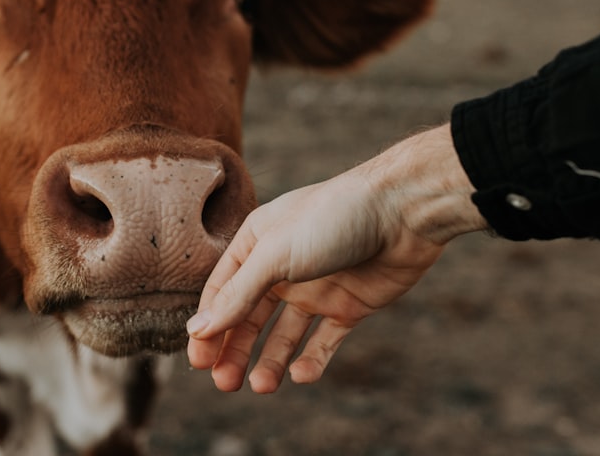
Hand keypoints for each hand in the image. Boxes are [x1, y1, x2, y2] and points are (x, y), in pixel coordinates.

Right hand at [185, 124, 484, 392]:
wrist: (402, 213)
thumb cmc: (333, 220)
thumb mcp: (275, 255)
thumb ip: (238, 295)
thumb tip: (198, 330)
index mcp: (257, 243)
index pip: (222, 291)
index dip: (209, 325)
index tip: (198, 361)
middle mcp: (283, 266)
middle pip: (249, 317)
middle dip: (235, 350)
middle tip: (224, 384)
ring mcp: (316, 287)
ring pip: (284, 334)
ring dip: (270, 360)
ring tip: (261, 386)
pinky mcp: (348, 305)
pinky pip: (323, 340)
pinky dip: (311, 360)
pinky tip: (301, 375)